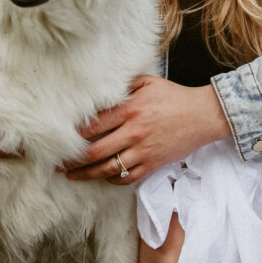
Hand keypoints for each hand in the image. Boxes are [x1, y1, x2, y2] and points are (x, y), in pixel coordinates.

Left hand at [62, 75, 230, 185]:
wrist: (204, 115)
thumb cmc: (175, 96)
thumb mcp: (148, 82)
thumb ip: (124, 85)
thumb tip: (102, 87)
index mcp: (129, 110)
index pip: (92, 126)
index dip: (73, 135)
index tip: (59, 139)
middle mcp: (133, 132)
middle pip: (94, 151)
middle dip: (72, 160)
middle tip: (57, 164)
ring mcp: (143, 151)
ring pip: (107, 168)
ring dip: (86, 175)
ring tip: (72, 176)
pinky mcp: (153, 164)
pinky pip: (127, 177)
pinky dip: (112, 179)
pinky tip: (103, 177)